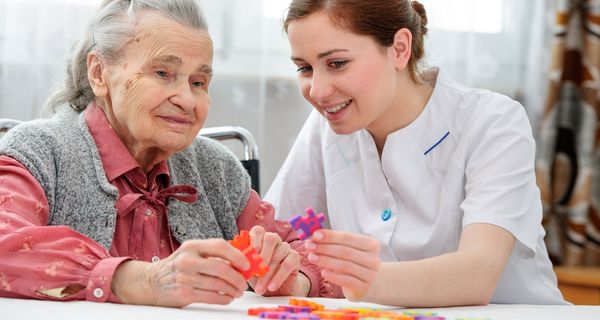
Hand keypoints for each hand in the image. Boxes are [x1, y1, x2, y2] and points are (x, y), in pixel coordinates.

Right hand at [111, 238, 248, 306]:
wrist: (151, 282)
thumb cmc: (178, 267)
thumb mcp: (191, 253)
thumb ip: (212, 254)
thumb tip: (241, 260)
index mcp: (192, 246)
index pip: (220, 246)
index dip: (237, 255)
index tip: (246, 264)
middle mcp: (187, 260)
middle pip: (221, 268)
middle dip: (237, 277)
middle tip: (244, 283)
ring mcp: (184, 277)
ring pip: (218, 284)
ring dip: (233, 290)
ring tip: (237, 291)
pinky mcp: (183, 293)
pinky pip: (211, 297)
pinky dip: (223, 298)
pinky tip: (227, 298)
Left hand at [247, 226, 307, 295]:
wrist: (275, 289)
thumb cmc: (257, 275)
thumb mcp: (246, 269)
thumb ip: (241, 261)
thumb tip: (233, 260)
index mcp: (260, 237)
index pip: (258, 231)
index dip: (254, 242)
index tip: (249, 257)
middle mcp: (274, 239)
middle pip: (271, 239)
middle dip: (262, 257)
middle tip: (255, 273)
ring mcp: (285, 247)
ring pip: (278, 255)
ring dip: (268, 274)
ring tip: (259, 289)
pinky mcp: (294, 257)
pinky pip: (288, 264)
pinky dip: (279, 277)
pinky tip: (272, 287)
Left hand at [305, 230, 379, 300]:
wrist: (365, 283)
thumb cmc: (353, 262)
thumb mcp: (347, 249)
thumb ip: (334, 242)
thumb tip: (314, 236)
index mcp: (371, 244)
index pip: (348, 237)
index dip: (330, 236)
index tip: (315, 235)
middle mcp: (373, 259)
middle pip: (345, 251)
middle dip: (325, 248)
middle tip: (309, 246)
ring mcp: (370, 274)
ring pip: (344, 266)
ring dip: (325, 261)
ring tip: (311, 258)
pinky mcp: (363, 287)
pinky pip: (347, 280)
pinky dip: (333, 276)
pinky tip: (323, 272)